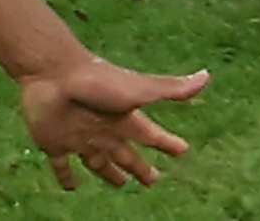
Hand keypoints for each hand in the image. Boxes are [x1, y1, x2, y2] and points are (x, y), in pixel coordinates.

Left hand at [16, 55, 206, 189]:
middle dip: (141, 168)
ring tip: (120, 183)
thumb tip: (207, 76)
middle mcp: (104, 130)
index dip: (168, 144)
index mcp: (126, 120)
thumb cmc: (97, 80)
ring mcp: (79, 137)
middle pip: (127, 155)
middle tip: (154, 180)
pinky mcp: (55, 143)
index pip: (153, 136)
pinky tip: (70, 186)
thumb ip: (171, 89)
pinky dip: (66, 178)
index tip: (182, 150)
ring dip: (110, 174)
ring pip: (99, 163)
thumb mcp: (138, 89)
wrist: (52, 72)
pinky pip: (62, 167)